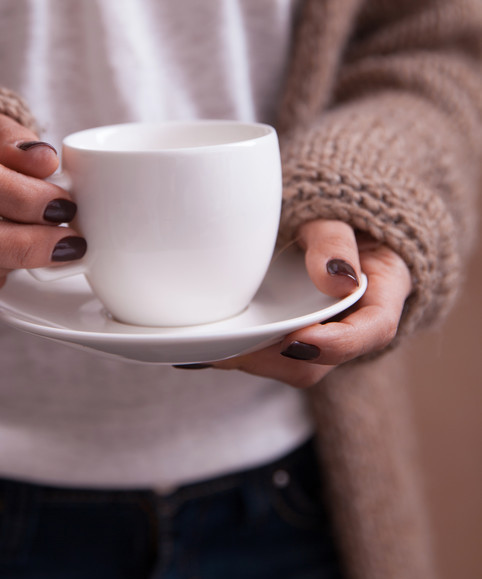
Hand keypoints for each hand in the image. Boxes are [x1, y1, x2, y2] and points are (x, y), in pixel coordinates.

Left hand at [190, 220, 412, 386]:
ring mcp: (319, 337)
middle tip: (228, 343)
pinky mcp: (289, 337)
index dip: (338, 344)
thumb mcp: (338, 214)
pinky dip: (236, 352)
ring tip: (205, 346)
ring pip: (289, 364)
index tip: (296, 341)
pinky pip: (267, 355)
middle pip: (321, 360)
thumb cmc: (337, 214)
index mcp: (382, 294)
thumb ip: (335, 240)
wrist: (329, 222)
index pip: (373, 330)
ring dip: (249, 359)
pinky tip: (198, 346)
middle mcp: (352, 327)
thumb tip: (335, 277)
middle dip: (274, 358)